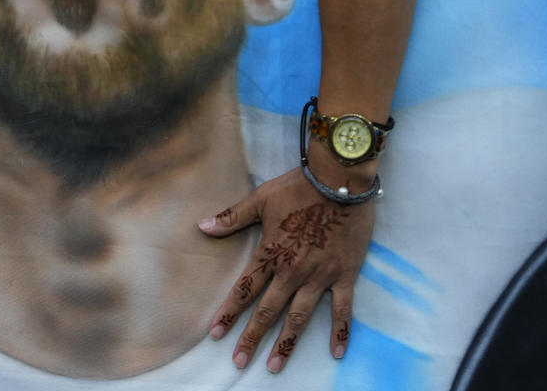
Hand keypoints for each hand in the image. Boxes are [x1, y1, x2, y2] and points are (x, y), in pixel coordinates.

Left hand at [197, 164, 372, 372]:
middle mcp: (292, 271)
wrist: (339, 181)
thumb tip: (202, 227)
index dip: (228, 312)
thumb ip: (231, 217)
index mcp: (270, 254)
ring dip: (287, 343)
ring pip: (300, 317)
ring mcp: (319, 276)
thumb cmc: (298, 188)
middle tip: (239, 361)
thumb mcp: (260, 200)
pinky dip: (341, 332)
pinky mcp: (344, 275)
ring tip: (275, 366)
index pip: (245, 289)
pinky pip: (343, 310)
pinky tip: (337, 353)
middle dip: (252, 337)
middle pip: (268, 310)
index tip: (215, 333)